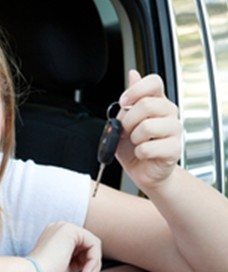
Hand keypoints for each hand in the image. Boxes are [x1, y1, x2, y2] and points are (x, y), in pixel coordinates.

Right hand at [27, 222, 101, 271]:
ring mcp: (63, 228)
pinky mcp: (70, 230)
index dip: (87, 265)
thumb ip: (75, 262)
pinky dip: (94, 260)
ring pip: (92, 244)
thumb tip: (89, 266)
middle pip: (88, 245)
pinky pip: (93, 243)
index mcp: (54, 238)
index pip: (80, 248)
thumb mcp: (64, 269)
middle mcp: (58, 230)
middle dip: (93, 265)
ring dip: (94, 265)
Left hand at [116, 70, 182, 190]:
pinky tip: (143, 153)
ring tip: (136, 143)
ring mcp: (174, 130)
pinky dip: (139, 153)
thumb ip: (128, 101)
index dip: (136, 90)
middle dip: (128, 121)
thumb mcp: (124, 121)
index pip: (154, 82)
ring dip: (133, 138)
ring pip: (147, 126)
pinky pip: (148, 148)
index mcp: (157, 101)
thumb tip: (133, 74)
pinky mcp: (174, 149)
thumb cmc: (133, 146)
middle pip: (147, 104)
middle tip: (126, 131)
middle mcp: (168, 112)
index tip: (124, 103)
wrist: (142, 170)